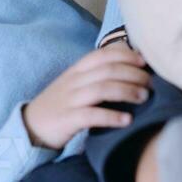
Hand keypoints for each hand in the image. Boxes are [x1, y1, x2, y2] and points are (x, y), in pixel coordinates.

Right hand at [22, 44, 149, 149]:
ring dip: (127, 91)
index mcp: (76, 71)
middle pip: (107, 70)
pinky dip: (111, 116)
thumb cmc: (61, 105)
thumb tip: (131, 66)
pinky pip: (91, 115)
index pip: (102, 54)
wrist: (31, 127)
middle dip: (134, 74)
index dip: (126, 55)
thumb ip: (97, 74)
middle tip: (150, 83)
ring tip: (143, 98)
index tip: (144, 62)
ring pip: (101, 89)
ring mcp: (69, 100)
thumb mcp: (75, 84)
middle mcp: (73, 82)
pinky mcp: (67, 120)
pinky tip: (126, 120)